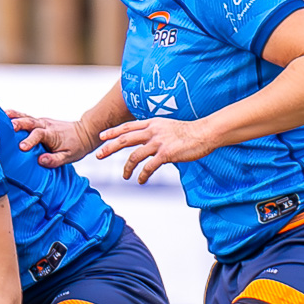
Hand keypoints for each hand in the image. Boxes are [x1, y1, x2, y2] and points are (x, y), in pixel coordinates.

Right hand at [7, 109, 99, 167]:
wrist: (84, 133)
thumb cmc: (76, 147)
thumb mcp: (69, 157)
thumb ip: (54, 159)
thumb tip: (40, 161)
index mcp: (52, 135)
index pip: (39, 135)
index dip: (30, 140)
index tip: (21, 147)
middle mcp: (46, 125)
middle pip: (30, 122)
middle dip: (18, 123)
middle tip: (7, 126)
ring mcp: (42, 122)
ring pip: (26, 116)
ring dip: (14, 116)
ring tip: (1, 115)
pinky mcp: (39, 122)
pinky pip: (26, 117)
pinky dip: (15, 115)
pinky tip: (4, 115)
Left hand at [95, 117, 214, 183]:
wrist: (205, 133)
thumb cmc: (189, 132)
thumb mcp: (167, 127)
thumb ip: (155, 134)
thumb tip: (146, 146)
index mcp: (152, 124)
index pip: (127, 127)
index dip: (113, 132)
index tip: (101, 137)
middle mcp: (153, 131)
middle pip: (124, 139)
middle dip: (109, 147)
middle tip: (99, 155)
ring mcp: (159, 142)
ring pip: (134, 156)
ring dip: (127, 168)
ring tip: (125, 176)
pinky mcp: (166, 154)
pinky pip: (149, 167)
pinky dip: (142, 175)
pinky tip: (141, 180)